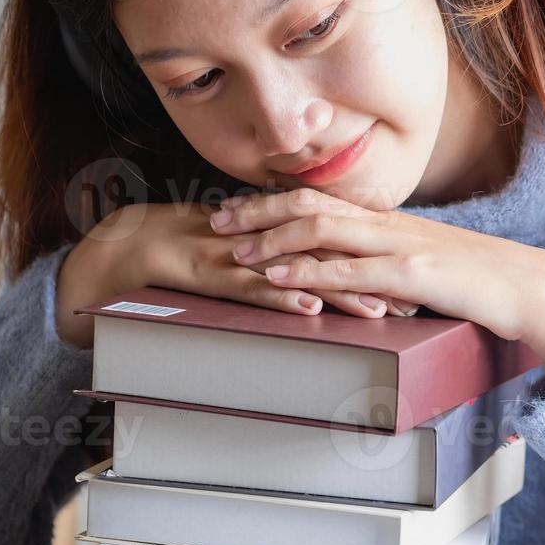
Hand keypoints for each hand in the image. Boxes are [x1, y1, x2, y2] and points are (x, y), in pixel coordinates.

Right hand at [54, 201, 417, 348]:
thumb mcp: (244, 252)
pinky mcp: (213, 276)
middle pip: (330, 258)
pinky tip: (308, 310)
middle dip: (373, 280)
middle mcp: (264, 241)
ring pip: (298, 274)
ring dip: (340, 292)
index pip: (335, 245)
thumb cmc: (190, 249)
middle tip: (414, 302)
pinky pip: (251, 290)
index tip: (412, 281)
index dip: (375, 262)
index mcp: (275, 234)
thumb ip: (280, 258)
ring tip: (378, 311)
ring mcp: (240, 258)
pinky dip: (279, 299)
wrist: (130, 243)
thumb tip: (319, 279)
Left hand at [207, 187, 544, 344]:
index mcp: (391, 222)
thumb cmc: (483, 283)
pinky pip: (348, 270)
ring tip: (233, 249)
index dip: (275, 202)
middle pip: (310, 205)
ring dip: (271, 238)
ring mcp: (399, 246)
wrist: (530, 287)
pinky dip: (307, 270)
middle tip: (215, 220)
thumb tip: (361, 283)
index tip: (238, 207)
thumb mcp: (429, 269)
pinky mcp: (411, 274)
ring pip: (321, 230)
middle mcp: (388, 225)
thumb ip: (392, 269)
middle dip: (257, 211)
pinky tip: (277, 275)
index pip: (323, 201)